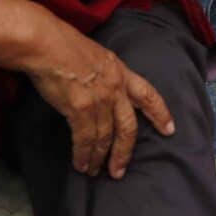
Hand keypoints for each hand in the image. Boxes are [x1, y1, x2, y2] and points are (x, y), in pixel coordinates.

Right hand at [0, 0, 173, 177]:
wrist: (45, 44)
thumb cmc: (63, 44)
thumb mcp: (97, 55)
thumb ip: (104, 73)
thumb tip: (100, 87)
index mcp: (121, 72)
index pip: (148, 95)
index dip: (160, 113)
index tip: (170, 130)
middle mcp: (115, 88)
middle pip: (128, 128)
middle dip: (124, 152)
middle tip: (119, 171)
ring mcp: (99, 100)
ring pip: (105, 138)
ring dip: (99, 158)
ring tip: (94, 172)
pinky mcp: (80, 109)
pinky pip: (85, 139)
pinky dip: (83, 154)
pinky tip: (81, 163)